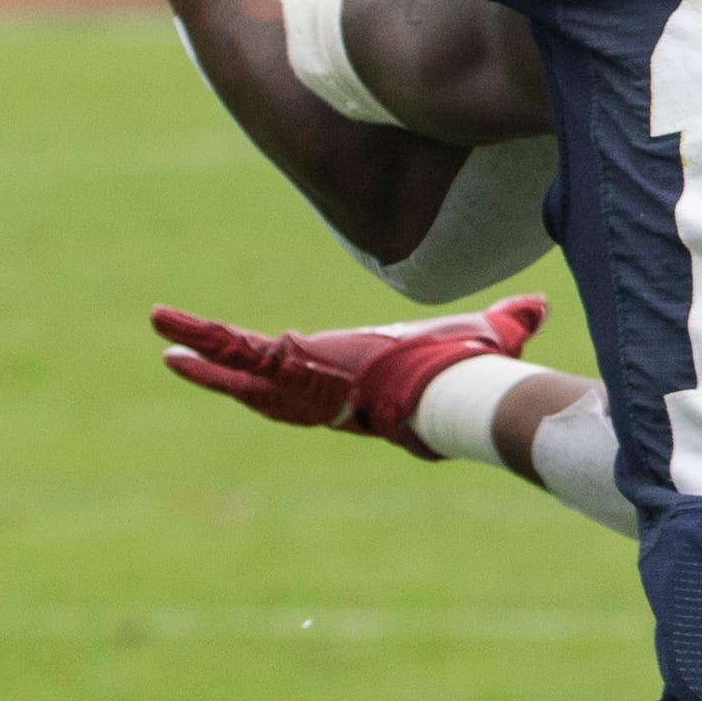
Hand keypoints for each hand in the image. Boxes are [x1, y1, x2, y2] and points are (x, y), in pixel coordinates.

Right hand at [152, 294, 547, 459]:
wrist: (451, 387)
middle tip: (186, 356)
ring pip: (242, 371)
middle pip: (267, 382)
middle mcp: (322, 389)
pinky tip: (168, 344)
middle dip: (229, 369)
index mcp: (356, 382)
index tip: (279, 348)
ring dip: (201, 358)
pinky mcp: (292, 369)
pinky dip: (204, 348)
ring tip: (162, 342)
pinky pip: (238, 358)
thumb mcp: (484, 335)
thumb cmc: (464, 370)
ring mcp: (303, 382)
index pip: (314, 376)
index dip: (294, 364)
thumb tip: (539, 311)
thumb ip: (508, 323)